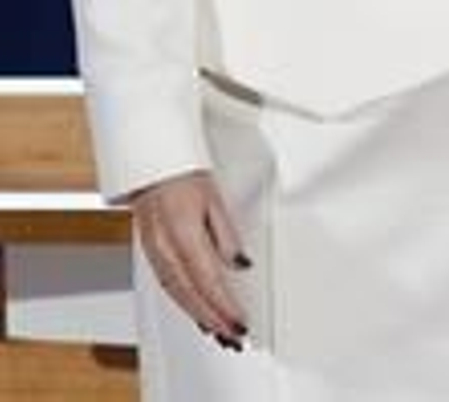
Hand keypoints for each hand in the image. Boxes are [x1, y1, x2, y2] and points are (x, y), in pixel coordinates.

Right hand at [131, 170, 249, 348]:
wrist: (152, 167)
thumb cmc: (184, 176)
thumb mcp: (215, 199)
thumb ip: (227, 234)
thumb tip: (241, 263)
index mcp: (184, 235)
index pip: (207, 281)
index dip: (223, 307)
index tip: (239, 322)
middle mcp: (166, 250)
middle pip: (191, 296)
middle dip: (213, 321)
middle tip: (233, 337)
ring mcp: (155, 254)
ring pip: (178, 297)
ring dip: (199, 318)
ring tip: (219, 333)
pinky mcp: (152, 254)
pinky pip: (169, 288)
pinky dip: (185, 305)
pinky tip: (198, 313)